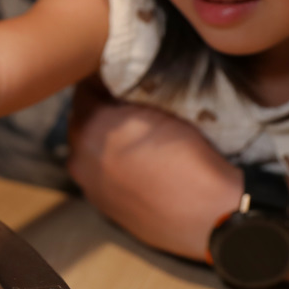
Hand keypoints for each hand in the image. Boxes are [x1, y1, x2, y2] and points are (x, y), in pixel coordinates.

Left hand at [67, 78, 241, 259]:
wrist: (209, 214)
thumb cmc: (187, 155)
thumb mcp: (158, 110)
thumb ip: (126, 95)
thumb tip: (116, 85)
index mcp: (89, 126)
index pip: (85, 87)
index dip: (104, 77)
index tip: (123, 75)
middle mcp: (78, 155)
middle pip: (84, 119)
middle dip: (102, 109)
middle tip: (130, 103)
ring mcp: (89, 185)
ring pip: (90, 149)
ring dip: (106, 138)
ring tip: (136, 134)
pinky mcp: (103, 207)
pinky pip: (101, 174)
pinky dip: (113, 164)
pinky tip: (138, 163)